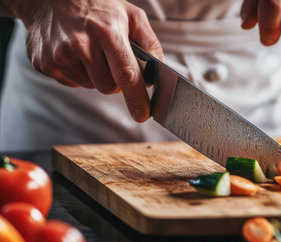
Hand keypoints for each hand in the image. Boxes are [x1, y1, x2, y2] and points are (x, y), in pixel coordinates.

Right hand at [18, 0, 161, 121]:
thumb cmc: (97, 5)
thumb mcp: (130, 14)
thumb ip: (149, 42)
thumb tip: (159, 69)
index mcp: (107, 32)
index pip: (126, 74)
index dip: (136, 97)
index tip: (142, 114)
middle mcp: (81, 45)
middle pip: (108, 87)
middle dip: (116, 81)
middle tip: (112, 61)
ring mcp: (59, 55)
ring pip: (91, 86)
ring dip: (96, 75)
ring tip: (91, 51)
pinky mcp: (44, 64)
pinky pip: (72, 82)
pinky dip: (78, 73)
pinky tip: (74, 53)